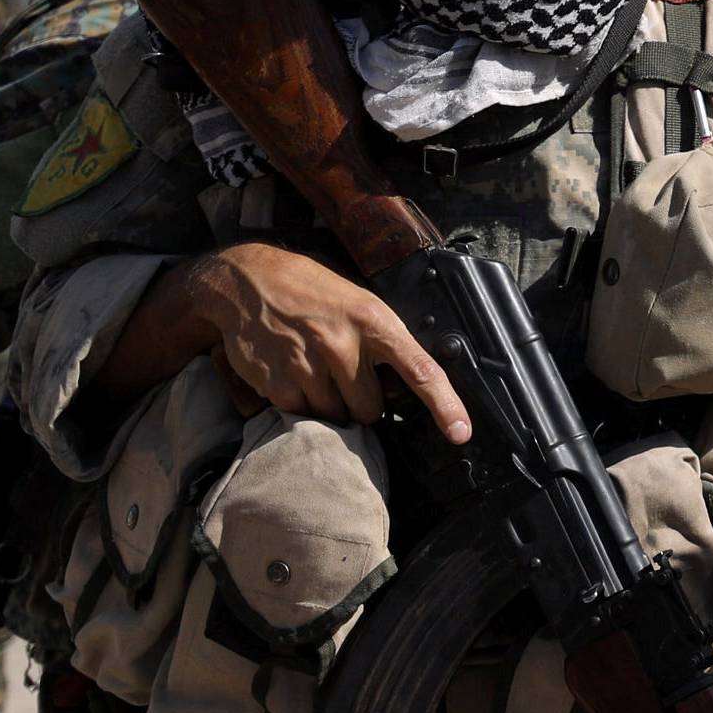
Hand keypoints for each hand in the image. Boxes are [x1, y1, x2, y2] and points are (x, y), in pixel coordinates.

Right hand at [183, 244, 471, 442]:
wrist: (250, 281)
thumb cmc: (314, 292)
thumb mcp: (359, 302)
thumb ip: (384, 342)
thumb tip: (407, 386)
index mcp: (373, 321)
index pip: (420, 369)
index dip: (445, 405)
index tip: (461, 432)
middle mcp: (344, 345)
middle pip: (371, 409)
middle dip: (362, 400)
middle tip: (344, 373)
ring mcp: (310, 367)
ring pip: (337, 417)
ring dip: (331, 405)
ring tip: (315, 369)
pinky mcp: (279, 385)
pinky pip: (304, 416)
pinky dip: (302, 404)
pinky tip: (293, 373)